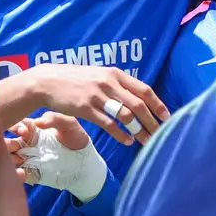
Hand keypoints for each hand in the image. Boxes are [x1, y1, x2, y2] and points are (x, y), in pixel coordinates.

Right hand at [5, 112, 107, 201]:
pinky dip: (15, 174)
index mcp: (33, 129)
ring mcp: (28, 158)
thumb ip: (55, 118)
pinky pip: (17, 173)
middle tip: (15, 145)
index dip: (16, 127)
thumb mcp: (69, 124)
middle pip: (7, 142)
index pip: (17, 125)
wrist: (84, 160)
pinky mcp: (30, 171)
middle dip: (6, 143)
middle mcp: (27, 143)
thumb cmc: (76, 137)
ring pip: (9, 158)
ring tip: (20, 159)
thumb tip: (37, 121)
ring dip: (9, 158)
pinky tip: (22, 173)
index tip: (24, 131)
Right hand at [23, 64, 169, 145]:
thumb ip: (118, 84)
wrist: (48, 81)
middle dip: (152, 121)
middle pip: (138, 104)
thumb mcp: (100, 75)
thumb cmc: (77, 79)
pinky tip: (127, 141)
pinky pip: (108, 124)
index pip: (144, 89)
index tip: (167, 116)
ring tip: (146, 140)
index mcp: (115, 74)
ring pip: (125, 115)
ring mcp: (97, 96)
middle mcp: (109, 83)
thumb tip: (139, 97)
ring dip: (138, 130)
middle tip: (160, 133)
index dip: (157, 104)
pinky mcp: (86, 108)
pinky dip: (120, 134)